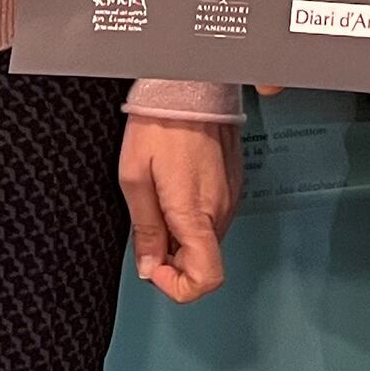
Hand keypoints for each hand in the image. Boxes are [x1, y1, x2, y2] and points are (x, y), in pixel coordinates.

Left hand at [119, 117, 241, 303]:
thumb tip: (149, 265)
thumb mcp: (134, 176)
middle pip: (203, 260)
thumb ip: (145, 228)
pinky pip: (215, 214)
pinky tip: (176, 187)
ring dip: (182, 234)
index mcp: (195, 213)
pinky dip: (194, 214)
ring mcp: (231, 195)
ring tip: (160, 200)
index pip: (206, 278)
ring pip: (208, 238)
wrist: (192, 83)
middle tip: (148, 230)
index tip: (156, 269)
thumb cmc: (162, 121)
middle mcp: (221, 209)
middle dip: (173, 257)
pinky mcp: (234, 182)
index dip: (178, 287)